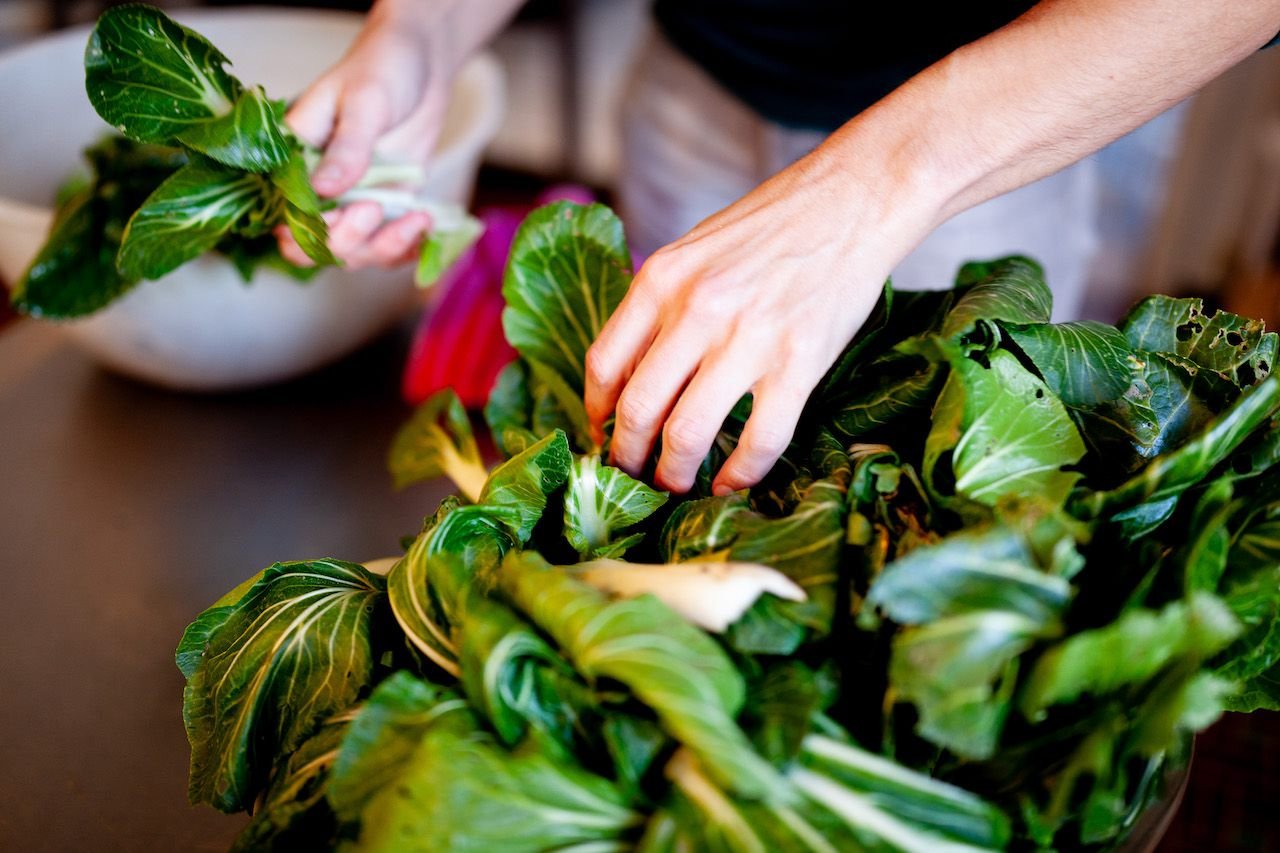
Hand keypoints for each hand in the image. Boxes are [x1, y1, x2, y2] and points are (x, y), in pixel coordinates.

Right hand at [277, 1, 450, 268]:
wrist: (420, 64)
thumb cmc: (382, 68)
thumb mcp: (365, 101)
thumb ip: (347, 147)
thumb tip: (324, 189)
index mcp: (293, 160)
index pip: (285, 214)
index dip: (310, 227)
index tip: (344, 209)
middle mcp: (318, 190)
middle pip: (317, 247)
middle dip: (347, 241)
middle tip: (375, 208)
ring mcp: (352, 203)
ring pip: (354, 253)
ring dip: (383, 247)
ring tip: (417, 217)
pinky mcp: (384, 208)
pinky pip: (387, 247)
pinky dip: (406, 249)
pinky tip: (425, 230)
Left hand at [585, 147, 927, 494]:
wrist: (851, 201)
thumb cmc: (770, 227)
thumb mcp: (693, 251)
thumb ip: (660, 307)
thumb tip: (631, 377)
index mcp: (661, 279)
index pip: (604, 365)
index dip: (596, 414)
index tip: (603, 435)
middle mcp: (697, 309)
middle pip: (637, 411)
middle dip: (627, 458)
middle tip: (634, 476)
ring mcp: (749, 338)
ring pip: (687, 435)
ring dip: (674, 475)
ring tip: (675, 486)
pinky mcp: (799, 363)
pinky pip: (760, 441)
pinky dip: (739, 475)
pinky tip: (731, 484)